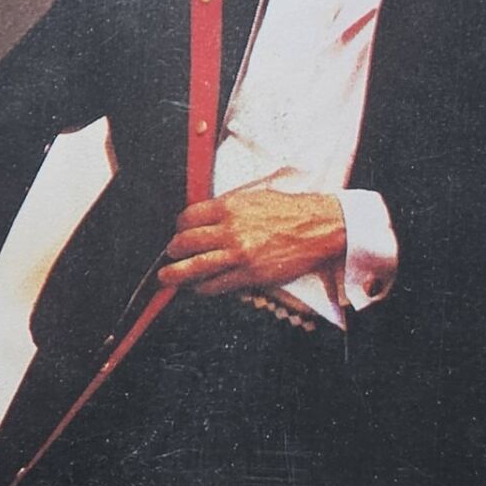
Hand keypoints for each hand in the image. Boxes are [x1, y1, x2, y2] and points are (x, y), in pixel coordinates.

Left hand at [158, 189, 344, 297]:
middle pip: (185, 243)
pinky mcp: (250, 274)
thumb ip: (225, 208)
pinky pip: (216, 285)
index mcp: (229, 207)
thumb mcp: (251, 198)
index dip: (179, 227)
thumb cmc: (287, 210)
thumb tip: (202, 219)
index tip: (179, 233)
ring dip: (176, 274)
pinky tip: (199, 287)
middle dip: (172, 252)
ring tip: (168, 278)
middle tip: (169, 256)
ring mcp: (239, 254)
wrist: (318, 227)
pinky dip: (202, 288)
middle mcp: (230, 230)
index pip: (188, 218)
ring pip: (195, 267)